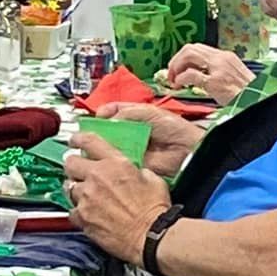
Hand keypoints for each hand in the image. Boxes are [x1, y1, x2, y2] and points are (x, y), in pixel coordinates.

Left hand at [64, 133, 169, 264]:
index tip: (75, 140)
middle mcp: (97, 178)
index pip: (89, 141)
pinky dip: (78, 212)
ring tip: (87, 196)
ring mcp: (87, 198)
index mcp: (116, 164)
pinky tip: (89, 214)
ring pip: (68, 187)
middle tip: (79, 171)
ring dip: (76, 189)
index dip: (78, 139)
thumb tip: (131, 170)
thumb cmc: (155, 210)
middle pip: (70, 163)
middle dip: (74, 166)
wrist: (151, 236)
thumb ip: (136, 170)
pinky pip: (71, 211)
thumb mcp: (152, 178)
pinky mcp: (83, 218)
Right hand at [89, 101, 203, 175]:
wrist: (187, 150)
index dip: (103, 113)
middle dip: (100, 131)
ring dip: (104, 145)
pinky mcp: (133, 163)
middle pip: (109, 130)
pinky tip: (107, 156)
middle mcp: (131, 132)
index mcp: (135, 116)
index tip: (96, 116)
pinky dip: (112, 159)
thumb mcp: (148, 112)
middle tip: (90, 133)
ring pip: (111, 146)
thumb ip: (125, 112)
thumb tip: (106, 117)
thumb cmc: (174, 128)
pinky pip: (118, 160)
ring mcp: (132, 148)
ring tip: (95, 144)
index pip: (113, 112)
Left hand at [165, 44, 253, 107]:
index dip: (183, 57)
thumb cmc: (249, 95)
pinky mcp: (215, 82)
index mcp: (226, 56)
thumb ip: (219, 72)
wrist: (259, 102)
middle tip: (171, 74)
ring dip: (176, 67)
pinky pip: (190, 75)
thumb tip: (200, 76)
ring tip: (173, 80)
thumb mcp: (235, 77)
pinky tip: (179, 86)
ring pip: (188, 56)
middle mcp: (221, 58)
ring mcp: (218, 69)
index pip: (198, 48)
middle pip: (190, 48)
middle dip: (176, 60)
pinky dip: (180, 79)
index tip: (178, 69)